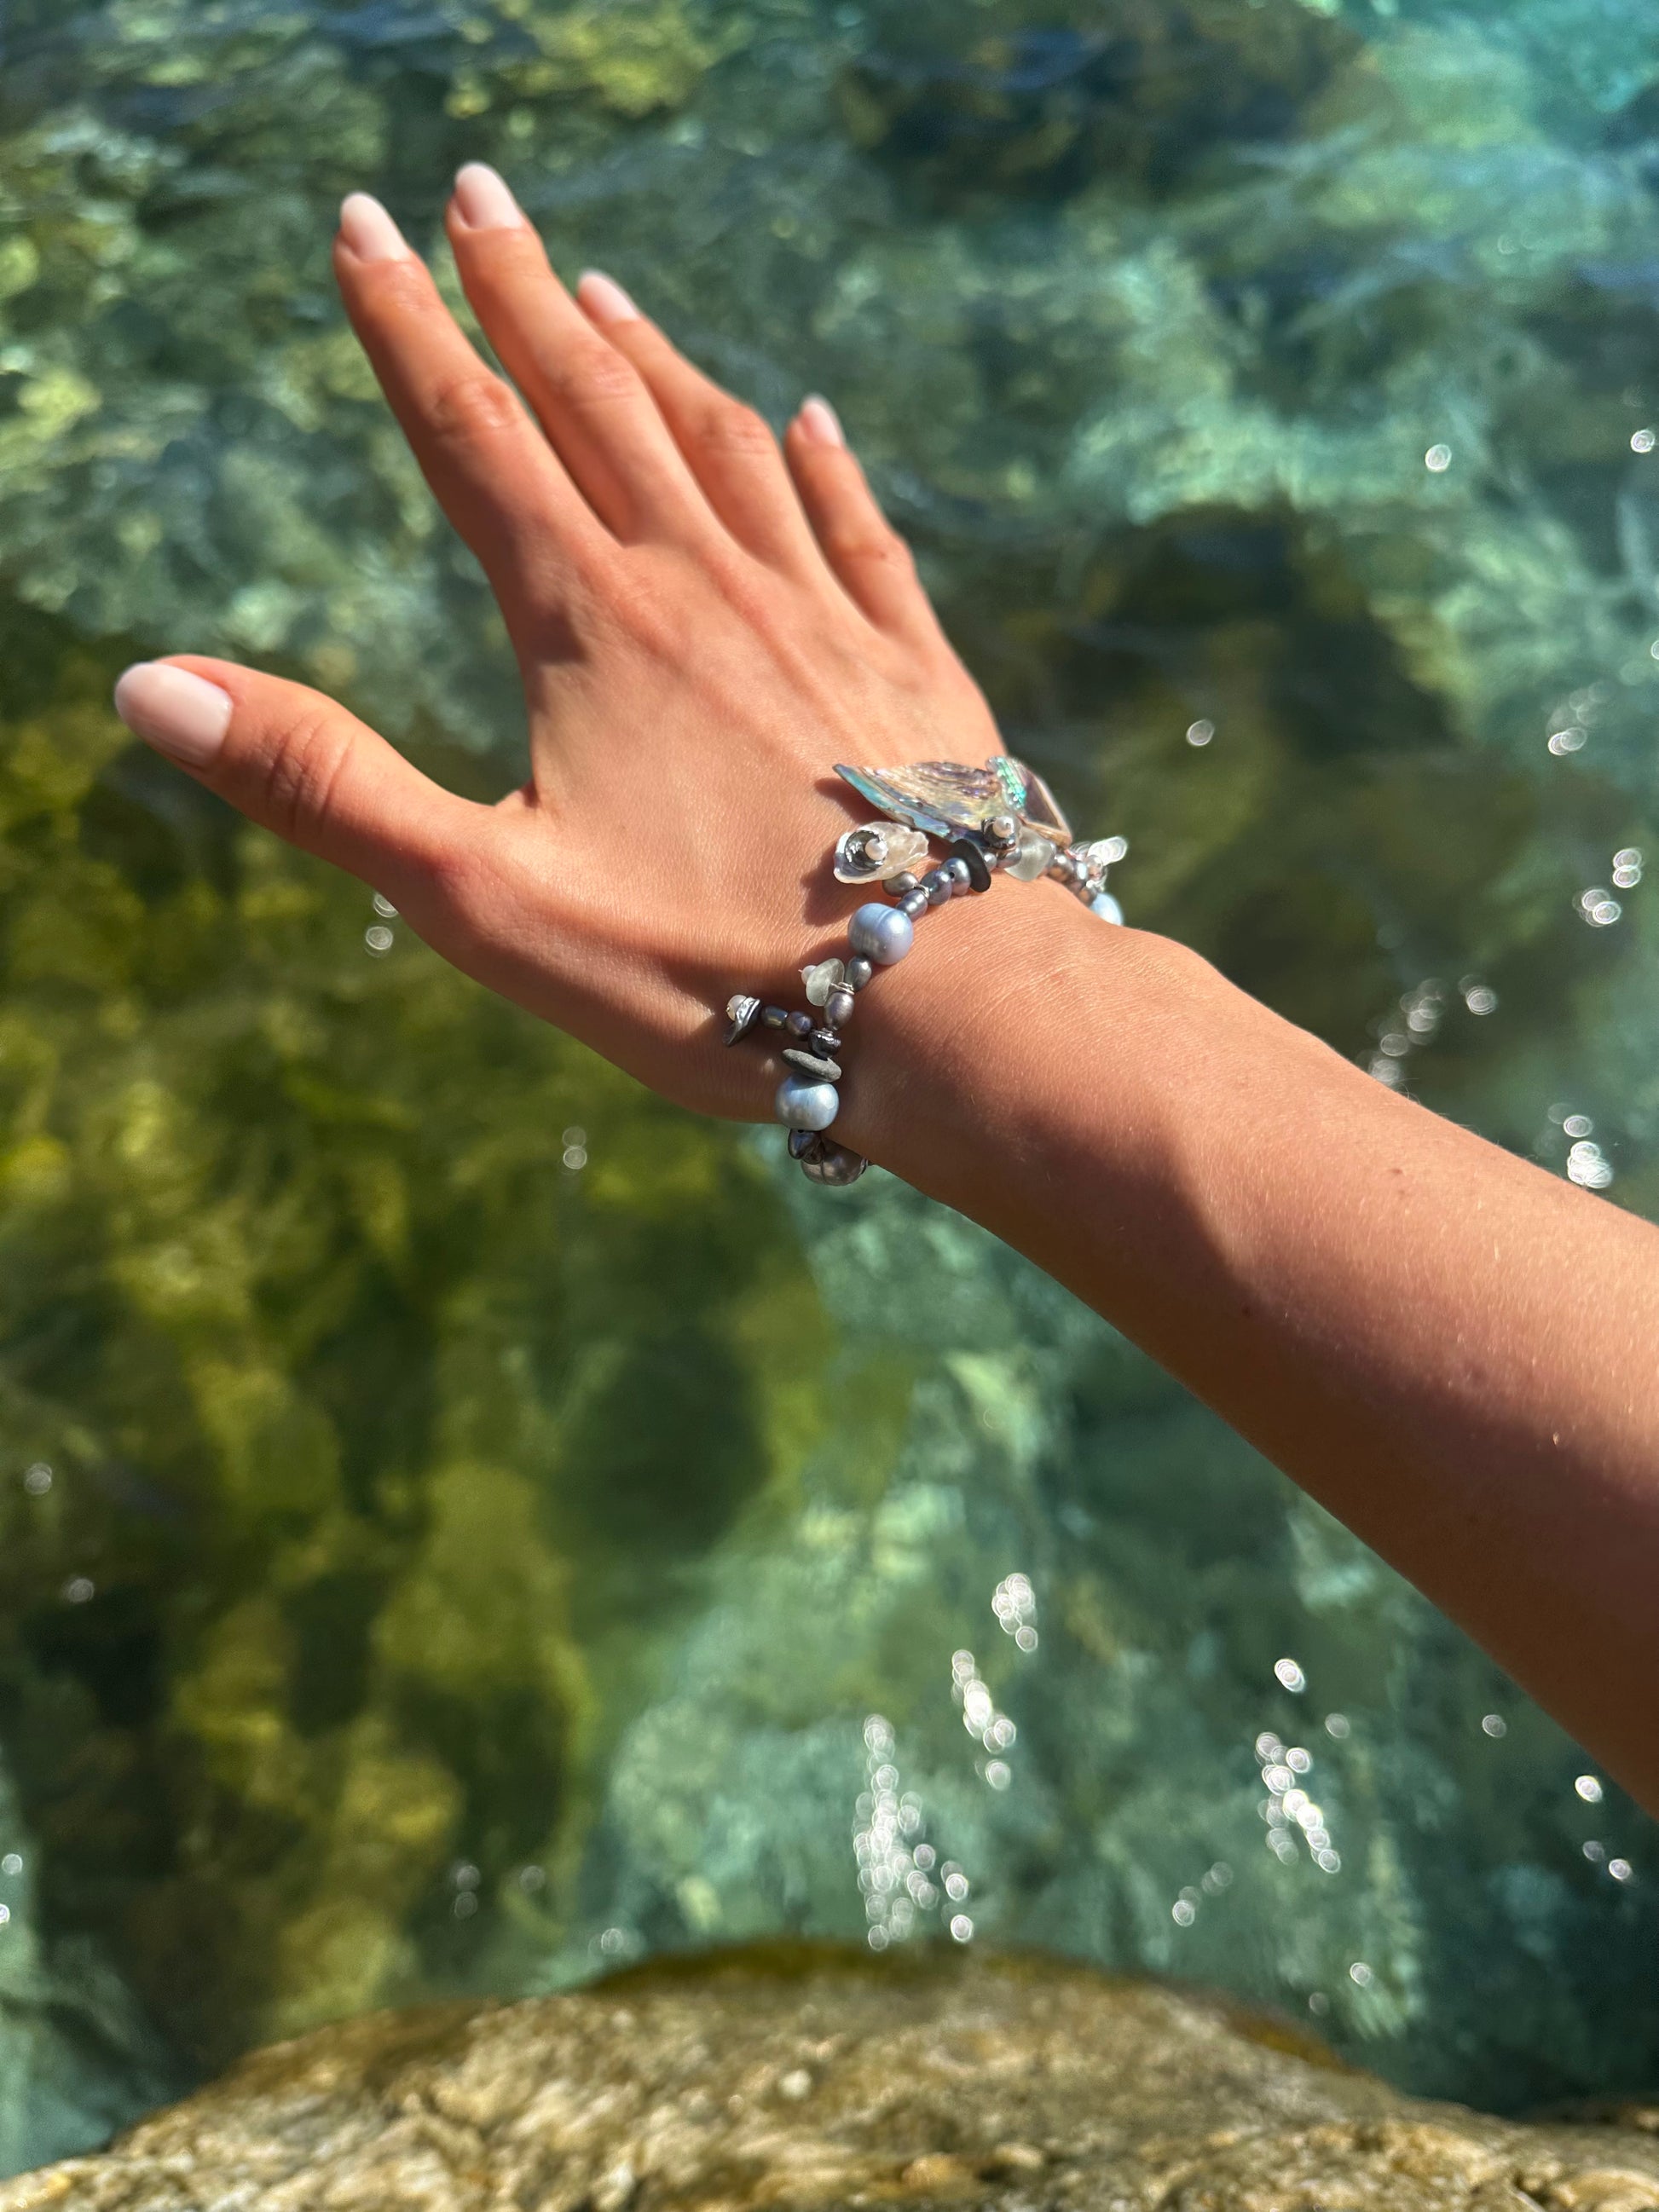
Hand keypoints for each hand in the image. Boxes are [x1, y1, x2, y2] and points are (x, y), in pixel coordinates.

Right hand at [111, 164, 1015, 1126]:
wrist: (947, 1008)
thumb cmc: (710, 973)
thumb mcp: (484, 900)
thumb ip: (325, 786)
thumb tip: (154, 686)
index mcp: (592, 629)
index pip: (474, 440)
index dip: (407, 328)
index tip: (367, 229)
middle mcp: (706, 590)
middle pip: (596, 406)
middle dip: (523, 296)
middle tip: (479, 195)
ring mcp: (820, 621)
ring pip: (725, 447)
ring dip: (656, 359)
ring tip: (607, 288)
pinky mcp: (913, 672)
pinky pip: (858, 533)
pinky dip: (822, 464)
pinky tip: (806, 419)